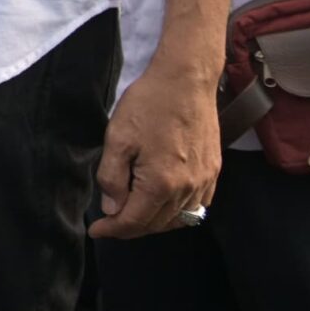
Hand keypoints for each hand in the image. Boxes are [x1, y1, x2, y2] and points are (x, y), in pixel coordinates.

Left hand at [90, 56, 220, 238]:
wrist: (187, 80)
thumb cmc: (149, 104)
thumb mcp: (117, 137)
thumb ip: (112, 177)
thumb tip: (112, 208)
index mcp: (161, 183)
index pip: (135, 221)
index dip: (112, 229)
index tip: (95, 230)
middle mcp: (188, 189)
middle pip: (157, 224)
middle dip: (131, 228)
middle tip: (110, 222)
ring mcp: (205, 181)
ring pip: (179, 219)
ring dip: (154, 222)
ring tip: (132, 214)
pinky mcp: (214, 171)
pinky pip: (197, 205)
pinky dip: (178, 212)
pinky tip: (162, 202)